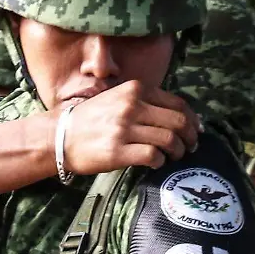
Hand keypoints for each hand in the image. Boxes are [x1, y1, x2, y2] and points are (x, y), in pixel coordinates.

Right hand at [58, 82, 199, 174]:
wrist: (59, 136)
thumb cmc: (90, 119)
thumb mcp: (117, 98)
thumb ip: (144, 102)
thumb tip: (177, 117)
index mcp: (134, 90)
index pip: (177, 104)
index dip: (192, 120)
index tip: (196, 131)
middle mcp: (131, 106)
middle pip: (178, 122)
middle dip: (190, 137)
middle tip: (190, 148)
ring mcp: (124, 128)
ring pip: (169, 139)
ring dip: (177, 152)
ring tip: (174, 157)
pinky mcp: (117, 151)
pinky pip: (152, 155)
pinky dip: (159, 161)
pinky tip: (156, 163)